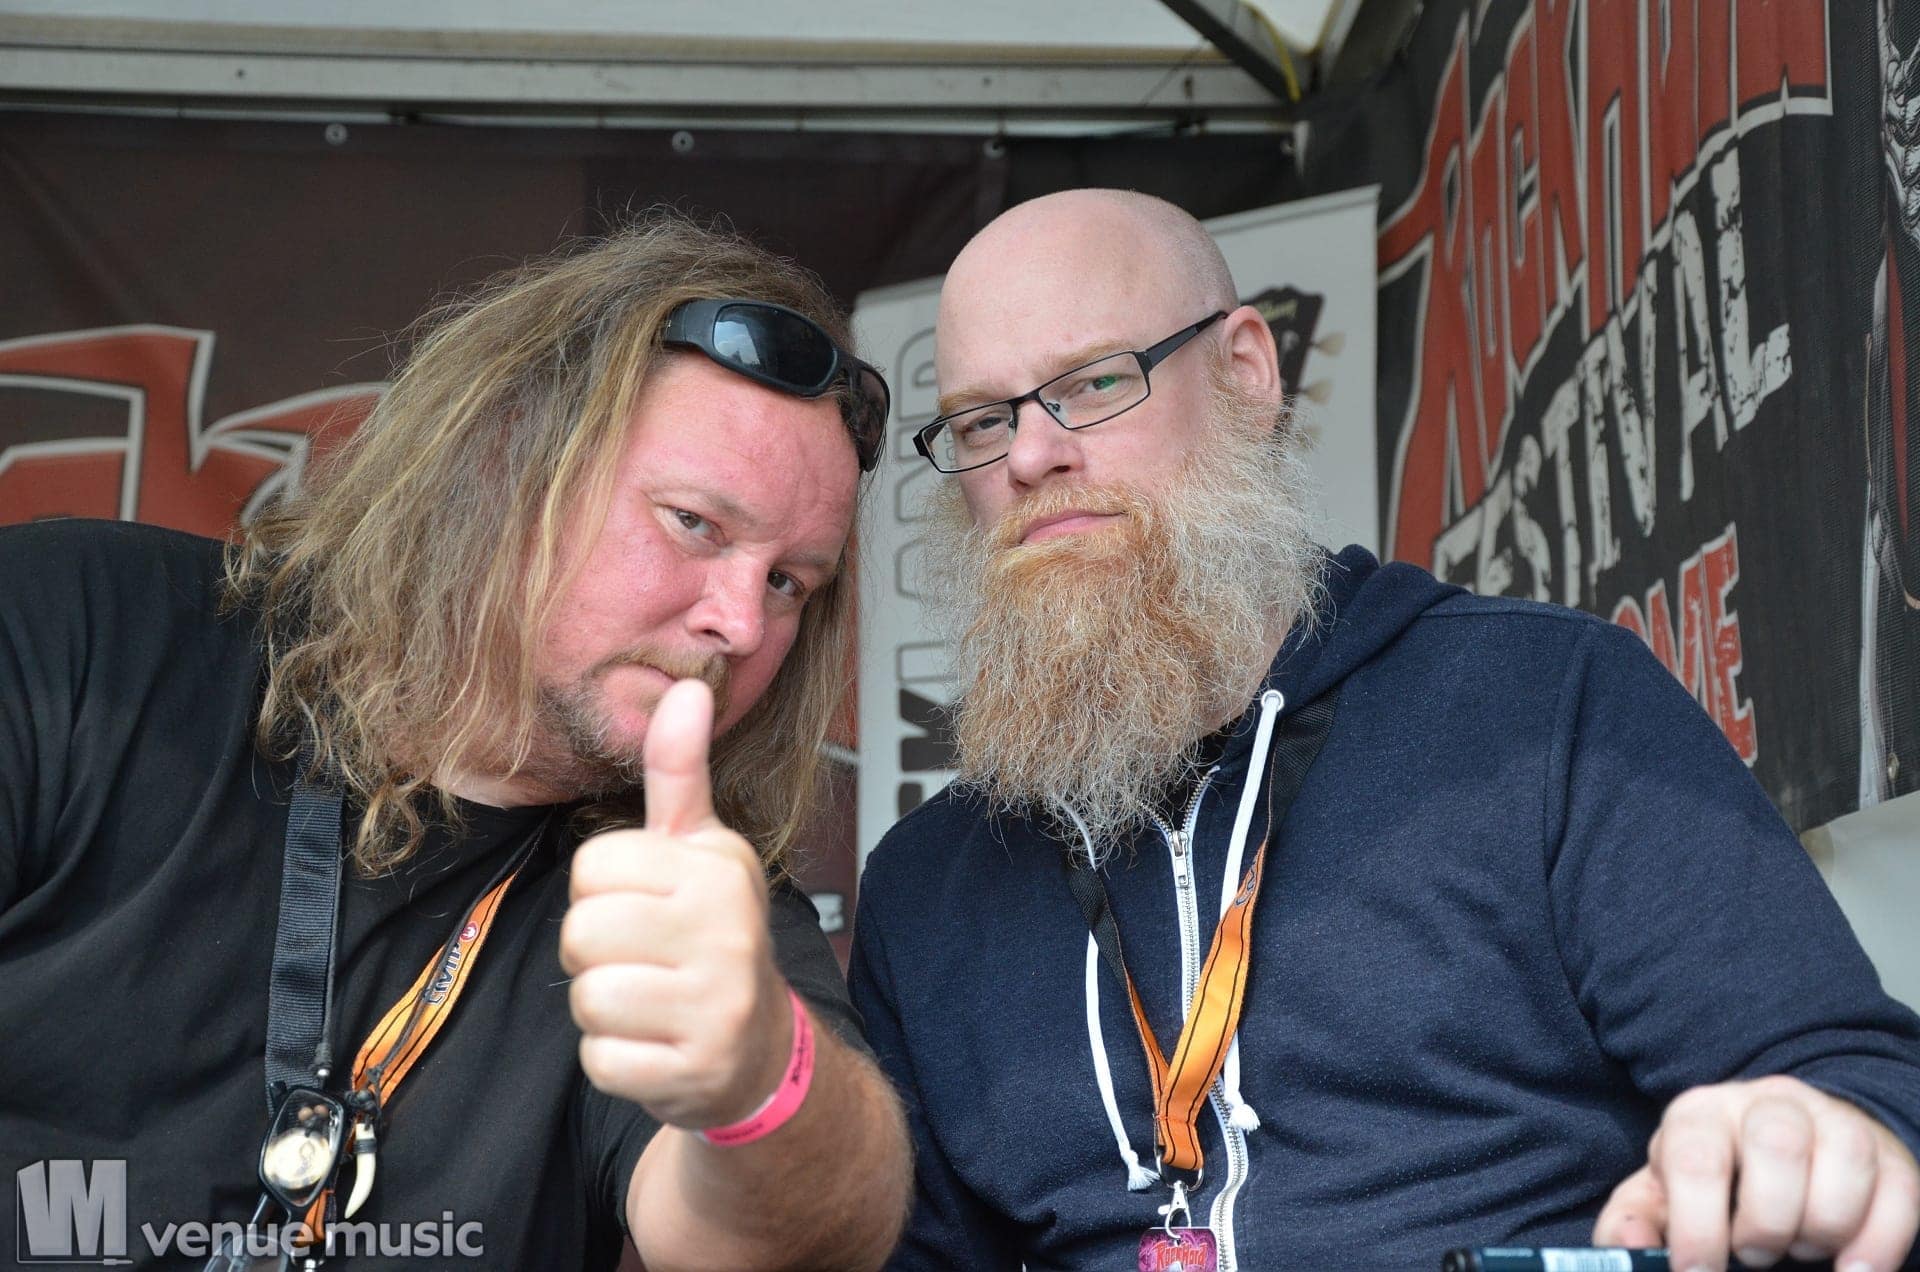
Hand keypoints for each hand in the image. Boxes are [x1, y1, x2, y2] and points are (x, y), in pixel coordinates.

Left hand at [559, 678, 794, 1129]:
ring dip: (604, 1008)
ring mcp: (715, 1004)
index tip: (647, 907)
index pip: (592, 868)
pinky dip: (615, 1059)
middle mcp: (727, 931)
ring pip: (588, 997)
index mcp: (718, 868)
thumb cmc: (714, 936)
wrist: (761, 1051)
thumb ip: (680, 772)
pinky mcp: (694, 1070)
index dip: (604, 892)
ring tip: (650, 1002)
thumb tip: (686, 687)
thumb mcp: (703, 850)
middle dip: (598, 953)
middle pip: (582, 932)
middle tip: (646, 960)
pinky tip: (656, 1044)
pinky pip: (600, 1060)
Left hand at [1593, 1075, 1919, 1270]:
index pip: (1697, 1156)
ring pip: (1845, 1160)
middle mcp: (1767, 1103)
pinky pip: (1899, 1190)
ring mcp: (1832, 1120)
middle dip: (1767, 1221)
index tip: (1699, 1271)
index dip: (1697, 1225)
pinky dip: (1878, 1242)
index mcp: (1700, 1114)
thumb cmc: (1714, 1182)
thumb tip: (1631, 1247)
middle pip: (1778, 1147)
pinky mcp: (1885, 1151)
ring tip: (1800, 1251)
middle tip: (1755, 1255)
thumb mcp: (1664, 1195)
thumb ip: (1635, 1221)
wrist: (1783, 1146)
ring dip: (1822, 1228)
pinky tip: (1852, 1268)